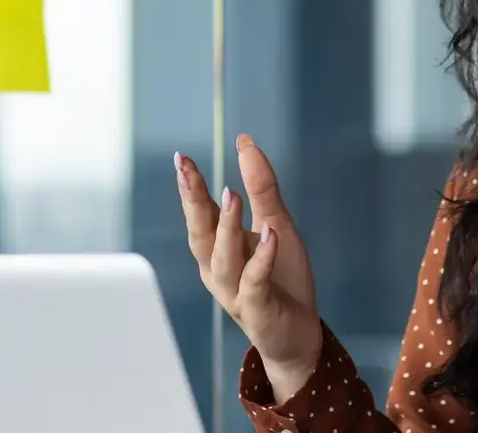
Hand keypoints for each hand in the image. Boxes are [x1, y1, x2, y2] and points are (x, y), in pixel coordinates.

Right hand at [177, 135, 321, 395]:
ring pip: (223, 258)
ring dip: (226, 227)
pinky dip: (261, 259)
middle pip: (200, 234)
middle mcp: (218, 270)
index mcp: (218, 249)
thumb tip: (245, 142)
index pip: (199, 214)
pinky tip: (269, 234)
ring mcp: (236, 291)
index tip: (181, 159)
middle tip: (187, 170)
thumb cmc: (281, 279)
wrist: (296, 334)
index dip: (190, 187)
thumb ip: (261, 187)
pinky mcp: (258, 309)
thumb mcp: (276, 223)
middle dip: (192, 202)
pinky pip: (255, 282)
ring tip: (232, 196)